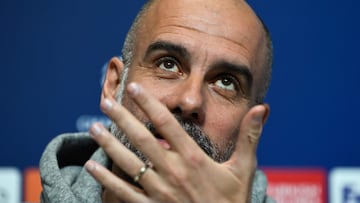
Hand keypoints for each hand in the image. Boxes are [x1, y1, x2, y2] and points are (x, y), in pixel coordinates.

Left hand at [85, 82, 266, 202]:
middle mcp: (173, 171)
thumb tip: (262, 108)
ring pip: (128, 163)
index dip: (150, 104)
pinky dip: (106, 179)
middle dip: (122, 118)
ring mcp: (160, 191)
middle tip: (105, 101)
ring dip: (109, 144)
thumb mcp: (245, 169)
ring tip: (93, 128)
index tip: (135, 88)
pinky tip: (92, 166)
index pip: (168, 123)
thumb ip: (249, 137)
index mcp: (194, 158)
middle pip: (142, 138)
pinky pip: (124, 192)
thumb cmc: (232, 202)